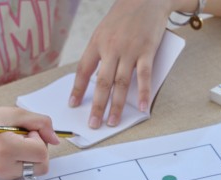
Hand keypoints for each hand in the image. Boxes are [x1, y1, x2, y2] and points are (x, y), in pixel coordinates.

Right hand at [0, 107, 59, 179]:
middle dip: (39, 149)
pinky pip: (25, 170)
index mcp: (6, 149)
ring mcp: (4, 175)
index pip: (41, 152)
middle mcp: (5, 167)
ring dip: (33, 155)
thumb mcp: (15, 113)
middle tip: (23, 137)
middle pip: (43, 166)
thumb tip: (56, 140)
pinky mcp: (3, 177)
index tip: (25, 130)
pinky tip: (10, 150)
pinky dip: (24, 159)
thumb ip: (41, 123)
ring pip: (36, 169)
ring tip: (16, 143)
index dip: (38, 138)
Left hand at [69, 0, 175, 128]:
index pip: (84, 70)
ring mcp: (130, 50)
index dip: (78, 89)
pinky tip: (141, 108)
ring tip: (112, 122)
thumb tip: (99, 80)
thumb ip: (102, 53)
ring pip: (121, 83)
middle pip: (102, 82)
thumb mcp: (105, 30)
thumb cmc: (125, 15)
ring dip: (116, 105)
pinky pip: (144, 76)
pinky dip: (143, 93)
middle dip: (97, 106)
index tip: (73, 104)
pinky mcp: (147, 50)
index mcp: (97, 42)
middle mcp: (112, 47)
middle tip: (93, 124)